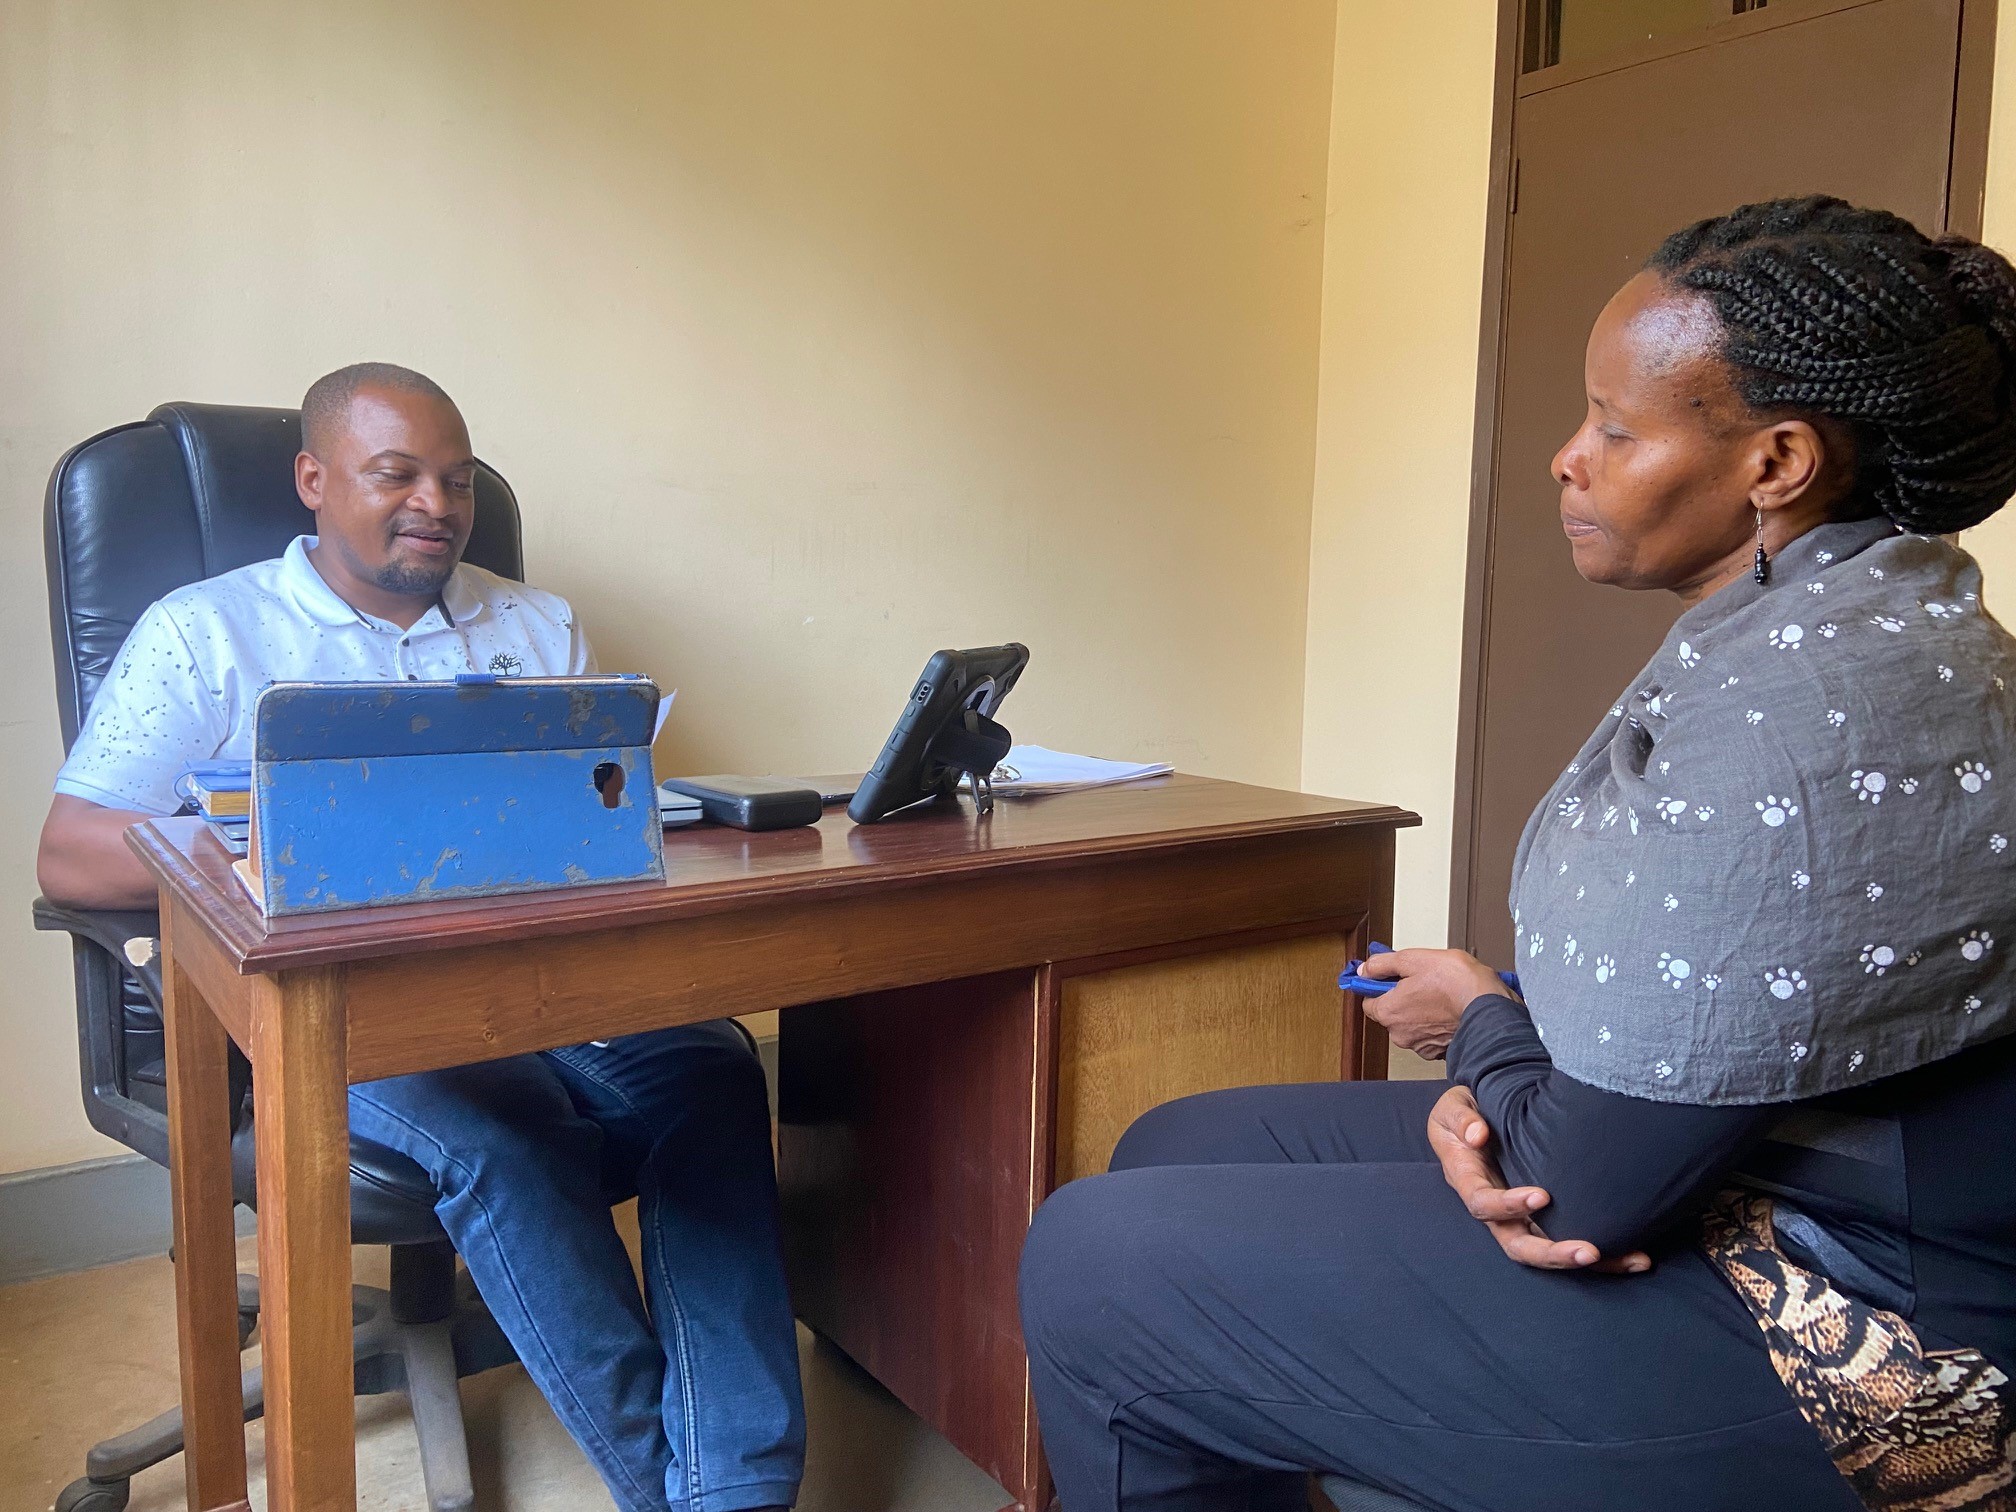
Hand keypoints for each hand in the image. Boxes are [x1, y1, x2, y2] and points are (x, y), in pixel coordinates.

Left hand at [1354, 948, 1507, 1059]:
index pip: (1369, 1001)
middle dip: (1403, 998)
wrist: (1491, 1008)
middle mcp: (1400, 1034)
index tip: (1391, 977)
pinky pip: (1431, 1035)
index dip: (1380, 986)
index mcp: (1389, 1012)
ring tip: (1440, 995)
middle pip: (1392, 1013)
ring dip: (1421, 1011)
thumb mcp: (1414, 959)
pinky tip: (1449, 1010)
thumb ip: (1383, 963)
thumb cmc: (1457, 983)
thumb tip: (1365, 969)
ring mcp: (1421, 1046)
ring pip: (1413, 1024)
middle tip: (1422, 981)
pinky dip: (1437, 1024)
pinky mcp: (1440, 1052)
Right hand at [1426, 1086, 1649, 1273]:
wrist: (1482, 1114)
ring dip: (1586, 1261)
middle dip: (1553, 1253)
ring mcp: (1522, 1217)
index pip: (1484, 1204)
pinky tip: (1638, 1257)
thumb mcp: (1453, 1108)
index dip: (1509, 1206)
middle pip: (1518, 1245)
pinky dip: (1606, 1255)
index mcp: (1468, 1182)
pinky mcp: (1546, 1217)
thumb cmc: (1465, 1112)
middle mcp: (1496, 1210)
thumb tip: (1477, 1134)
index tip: (1541, 1196)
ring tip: (1630, 1260)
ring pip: (1548, 1251)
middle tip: (1588, 1251)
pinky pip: (1569, 1239)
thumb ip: (1460, 1118)